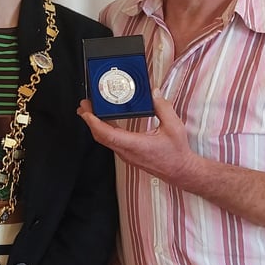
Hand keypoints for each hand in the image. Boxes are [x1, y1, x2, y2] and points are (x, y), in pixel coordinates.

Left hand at [77, 90, 200, 183]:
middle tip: (84, 106)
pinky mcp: (128, 155)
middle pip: (100, 136)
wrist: (181, 171)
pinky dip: (103, 130)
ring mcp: (126, 155)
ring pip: (104, 140)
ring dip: (95, 125)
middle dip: (89, 120)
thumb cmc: (177, 153)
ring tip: (90, 111)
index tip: (86, 111)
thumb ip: (163, 108)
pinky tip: (104, 122)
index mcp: (135, 145)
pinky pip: (111, 142)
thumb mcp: (174, 127)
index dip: (93, 122)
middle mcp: (127, 151)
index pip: (107, 134)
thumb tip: (154, 93)